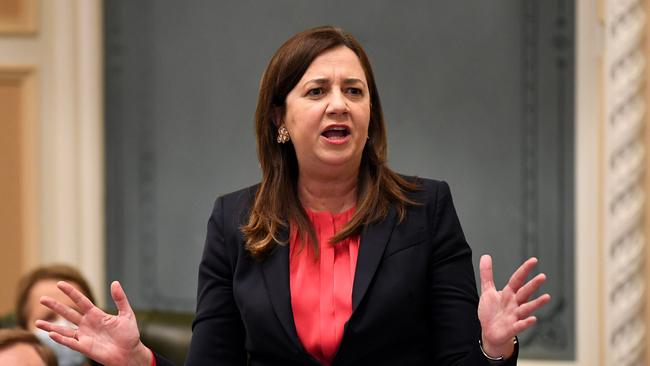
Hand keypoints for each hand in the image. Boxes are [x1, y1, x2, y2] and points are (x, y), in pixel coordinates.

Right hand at [35, 281, 152, 365]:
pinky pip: (70, 342)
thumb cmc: (129, 334)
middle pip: (68, 313)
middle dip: (55, 306)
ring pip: (64, 329)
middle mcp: (87, 324)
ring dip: (50, 326)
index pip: (81, 301)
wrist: (130, 353)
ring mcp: (85, 336)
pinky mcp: (85, 347)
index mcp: (96, 314)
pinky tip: (51, 334)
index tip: (60, 283)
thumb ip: (120, 299)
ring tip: (36, 323)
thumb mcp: (126, 314)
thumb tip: (114, 282)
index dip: (71, 292)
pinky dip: (60, 339)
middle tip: (42, 299)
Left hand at [478, 255, 550, 358]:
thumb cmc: (492, 311)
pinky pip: (520, 325)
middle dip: (533, 285)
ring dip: (536, 303)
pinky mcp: (513, 328)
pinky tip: (533, 319)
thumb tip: (485, 256)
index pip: (517, 279)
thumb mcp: (487, 290)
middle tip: (542, 276)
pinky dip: (526, 322)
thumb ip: (487, 274)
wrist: (489, 332)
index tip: (534, 260)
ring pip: (527, 308)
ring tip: (546, 297)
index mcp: (509, 293)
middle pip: (525, 292)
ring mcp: (515, 316)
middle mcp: (515, 303)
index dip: (524, 270)